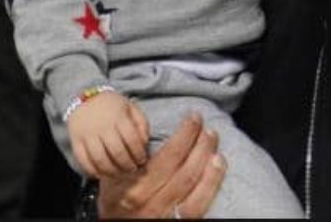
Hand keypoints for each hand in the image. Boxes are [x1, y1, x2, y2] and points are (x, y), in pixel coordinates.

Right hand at [68, 91, 150, 177]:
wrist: (83, 97)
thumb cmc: (111, 105)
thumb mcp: (130, 107)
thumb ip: (141, 123)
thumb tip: (144, 143)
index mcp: (118, 117)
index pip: (132, 140)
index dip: (139, 153)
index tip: (142, 160)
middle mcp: (102, 126)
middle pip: (117, 152)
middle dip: (127, 165)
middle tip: (133, 170)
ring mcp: (87, 135)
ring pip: (100, 160)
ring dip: (112, 172)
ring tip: (119, 174)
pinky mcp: (75, 141)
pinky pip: (83, 161)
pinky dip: (92, 171)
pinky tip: (101, 174)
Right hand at [97, 112, 225, 218]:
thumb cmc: (116, 203)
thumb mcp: (112, 180)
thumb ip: (127, 159)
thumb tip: (148, 134)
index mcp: (135, 187)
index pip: (167, 157)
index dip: (185, 135)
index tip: (193, 118)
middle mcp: (151, 201)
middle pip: (184, 169)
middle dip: (199, 143)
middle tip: (206, 127)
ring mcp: (166, 214)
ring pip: (193, 185)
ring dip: (207, 159)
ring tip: (213, 140)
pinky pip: (199, 204)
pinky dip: (212, 183)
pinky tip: (218, 166)